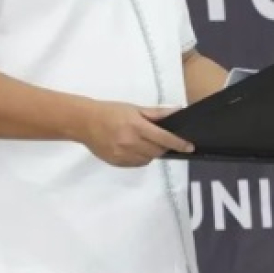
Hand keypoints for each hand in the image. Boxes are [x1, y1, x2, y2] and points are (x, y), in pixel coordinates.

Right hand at [78, 102, 193, 166]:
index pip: (163, 138)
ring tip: (145, 143)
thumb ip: (156, 113)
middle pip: (157, 151)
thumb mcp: (134, 108)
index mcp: (136, 127)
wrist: (84, 122)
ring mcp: (122, 155)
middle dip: (163, 147)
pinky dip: (141, 158)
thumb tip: (177, 111)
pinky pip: (136, 164)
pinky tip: (135, 149)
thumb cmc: (111, 111)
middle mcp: (130, 142)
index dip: (178, 143)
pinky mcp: (116, 162)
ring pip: (148, 159)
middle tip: (161, 140)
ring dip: (152, 153)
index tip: (189, 147)